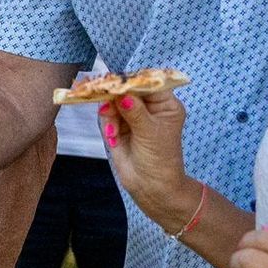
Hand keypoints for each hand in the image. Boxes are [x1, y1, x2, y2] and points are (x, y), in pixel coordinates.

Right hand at [104, 91, 192, 226]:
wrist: (151, 187)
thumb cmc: (160, 160)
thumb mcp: (150, 133)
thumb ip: (135, 112)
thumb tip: (122, 93)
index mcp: (165, 105)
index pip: (149, 84)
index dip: (133, 81)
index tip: (118, 80)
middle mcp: (149, 107)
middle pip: (128, 90)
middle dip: (115, 94)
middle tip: (101, 93)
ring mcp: (132, 116)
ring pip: (114, 102)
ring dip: (110, 112)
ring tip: (114, 130)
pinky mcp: (118, 127)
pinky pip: (107, 116)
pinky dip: (107, 123)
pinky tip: (113, 137)